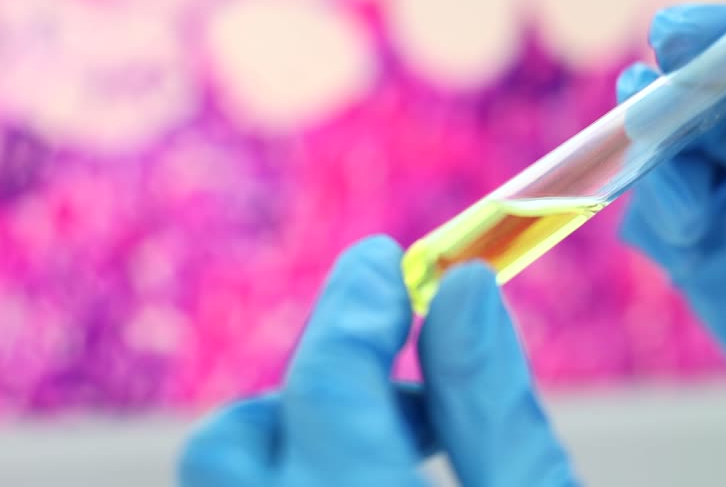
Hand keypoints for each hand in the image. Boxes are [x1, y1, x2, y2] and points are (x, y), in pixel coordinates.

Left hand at [178, 236, 574, 486]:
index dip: (356, 306)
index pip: (324, 383)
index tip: (388, 261)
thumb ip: (497, 409)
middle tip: (397, 382)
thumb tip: (463, 288)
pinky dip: (302, 485)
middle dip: (306, 390)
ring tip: (402, 456)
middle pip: (227, 445)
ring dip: (301, 447)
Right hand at [618, 4, 725, 485]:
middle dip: (668, 90)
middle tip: (642, 98)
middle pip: (704, 97)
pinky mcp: (708, 270)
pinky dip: (650, 211)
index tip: (676, 37)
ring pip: (670, 155)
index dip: (721, 36)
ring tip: (684, 200)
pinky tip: (679, 234)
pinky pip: (656, 221)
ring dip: (654, 155)